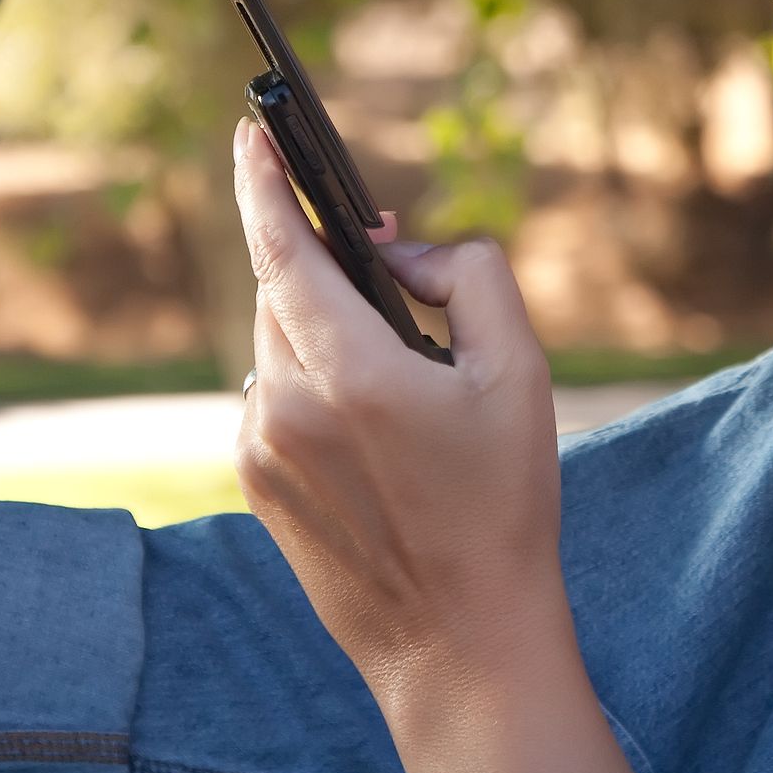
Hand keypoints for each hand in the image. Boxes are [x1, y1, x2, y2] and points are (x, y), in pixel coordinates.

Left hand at [229, 119, 656, 772]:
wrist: (460, 642)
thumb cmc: (503, 507)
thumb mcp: (522, 375)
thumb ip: (469, 277)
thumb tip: (402, 250)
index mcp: (353, 374)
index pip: (282, 249)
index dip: (262, 181)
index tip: (250, 130)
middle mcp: (287, 406)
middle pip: (283, 291)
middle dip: (323, 265)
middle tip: (387, 265)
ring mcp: (261, 448)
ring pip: (278, 345)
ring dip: (323, 332)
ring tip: (398, 376)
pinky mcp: (254, 484)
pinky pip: (275, 397)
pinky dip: (313, 384)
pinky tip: (372, 428)